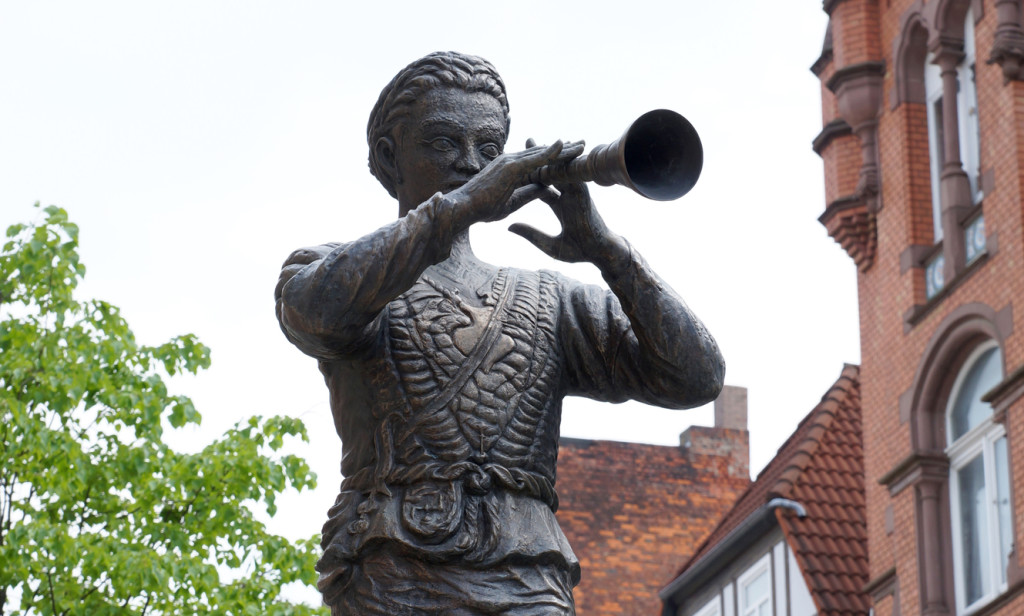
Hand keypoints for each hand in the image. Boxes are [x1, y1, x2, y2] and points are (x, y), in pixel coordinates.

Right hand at [448, 139, 584, 225]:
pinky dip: (550, 151)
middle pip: (543, 154)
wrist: (464, 208)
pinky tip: (564, 145)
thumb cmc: (482, 208)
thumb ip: (529, 194)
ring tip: (581, 144)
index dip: (556, 160)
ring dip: (563, 149)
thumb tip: (547, 190)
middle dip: (564, 151)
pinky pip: (534, 157)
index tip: (572, 158)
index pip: (538, 162)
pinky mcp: (510, 166)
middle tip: (582, 145)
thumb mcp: (513, 203)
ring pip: (542, 153)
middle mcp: (511, 161)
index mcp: (512, 171)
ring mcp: (510, 162)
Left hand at [509, 140, 617, 262]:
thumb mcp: (548, 244)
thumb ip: (530, 234)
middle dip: (540, 157)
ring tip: (537, 142)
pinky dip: (561, 166)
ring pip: (560, 171)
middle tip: (528, 140)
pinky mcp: (583, 194)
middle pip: (551, 172)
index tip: (516, 165)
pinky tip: (550, 156)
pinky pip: (570, 176)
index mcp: (561, 204)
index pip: (542, 184)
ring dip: (550, 156)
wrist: (600, 254)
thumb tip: (509, 227)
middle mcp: (568, 195)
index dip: (530, 174)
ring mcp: (576, 193)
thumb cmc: (579, 251)